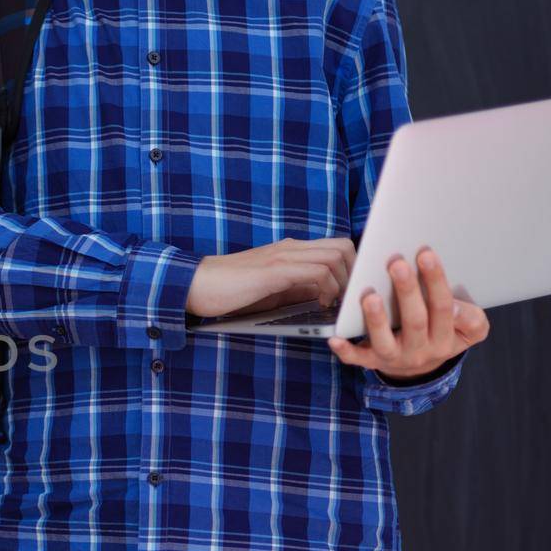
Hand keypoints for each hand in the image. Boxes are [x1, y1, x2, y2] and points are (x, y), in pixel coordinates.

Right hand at [186, 238, 356, 317]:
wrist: (196, 284)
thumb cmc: (228, 291)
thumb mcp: (269, 290)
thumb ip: (295, 288)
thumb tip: (323, 296)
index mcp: (289, 250)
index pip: (335, 246)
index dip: (350, 267)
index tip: (348, 292)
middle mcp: (290, 247)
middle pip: (343, 246)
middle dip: (354, 273)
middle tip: (346, 298)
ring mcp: (283, 256)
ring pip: (336, 255)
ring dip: (344, 282)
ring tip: (336, 304)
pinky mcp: (276, 270)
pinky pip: (318, 272)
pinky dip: (329, 289)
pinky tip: (321, 304)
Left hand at [328, 248, 489, 380]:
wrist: (421, 366)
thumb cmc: (443, 332)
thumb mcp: (469, 329)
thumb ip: (470, 318)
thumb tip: (457, 307)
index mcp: (446, 339)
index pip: (443, 308)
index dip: (435, 282)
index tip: (426, 254)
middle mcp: (421, 351)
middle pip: (415, 321)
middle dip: (406, 291)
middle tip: (397, 263)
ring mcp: (395, 357)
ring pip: (385, 341)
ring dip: (376, 319)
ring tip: (369, 295)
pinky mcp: (372, 362)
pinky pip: (357, 359)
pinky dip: (346, 350)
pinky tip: (334, 338)